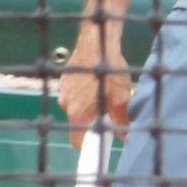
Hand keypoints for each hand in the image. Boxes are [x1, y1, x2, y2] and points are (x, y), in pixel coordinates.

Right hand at [58, 31, 131, 149]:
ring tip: (103, 91)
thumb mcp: (121, 97)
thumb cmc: (110, 71)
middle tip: (107, 112)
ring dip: (87, 103)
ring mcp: (63, 90)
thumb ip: (121, 119)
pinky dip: (83, 91)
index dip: (89, 144)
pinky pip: (73, 91)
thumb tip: (123, 135)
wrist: (97, 41)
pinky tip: (95, 80)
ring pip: (75, 105)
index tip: (99, 142)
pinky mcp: (64, 78)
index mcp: (77, 114)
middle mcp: (65, 104)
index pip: (77, 141)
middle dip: (91, 120)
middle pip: (77, 122)